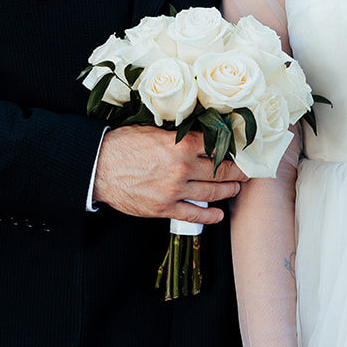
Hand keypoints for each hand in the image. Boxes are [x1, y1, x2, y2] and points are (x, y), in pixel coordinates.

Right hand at [93, 125, 245, 222]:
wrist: (98, 167)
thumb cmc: (122, 145)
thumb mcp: (153, 130)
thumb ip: (178, 135)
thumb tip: (198, 135)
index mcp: (180, 144)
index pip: (217, 145)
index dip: (232, 148)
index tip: (242, 150)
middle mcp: (181, 167)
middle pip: (221, 170)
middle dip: (238, 170)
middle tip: (248, 170)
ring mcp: (174, 190)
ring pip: (213, 192)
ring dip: (228, 190)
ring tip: (236, 187)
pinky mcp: (164, 208)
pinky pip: (194, 214)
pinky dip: (210, 216)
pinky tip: (218, 214)